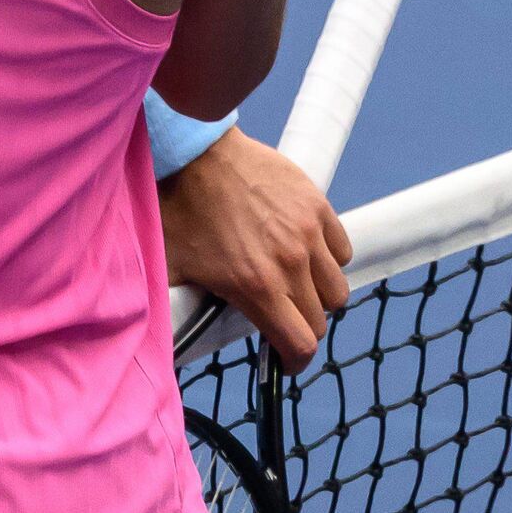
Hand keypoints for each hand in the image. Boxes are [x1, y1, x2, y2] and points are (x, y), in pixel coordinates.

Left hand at [160, 127, 351, 373]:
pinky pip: (341, 247)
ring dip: (319, 295)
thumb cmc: (178, 208)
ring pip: (337, 287)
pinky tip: (306, 252)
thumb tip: (170, 339)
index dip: (295, 361)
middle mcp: (290, 263)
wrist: (192, 151)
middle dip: (302, 327)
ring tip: (296, 285)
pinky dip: (330, 258)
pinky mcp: (316, 204)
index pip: (301, 345)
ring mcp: (308, 232)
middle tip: (283, 319)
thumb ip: (180, 310)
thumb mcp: (173, 268)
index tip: (287, 360)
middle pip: (320, 320)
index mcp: (256, 286)